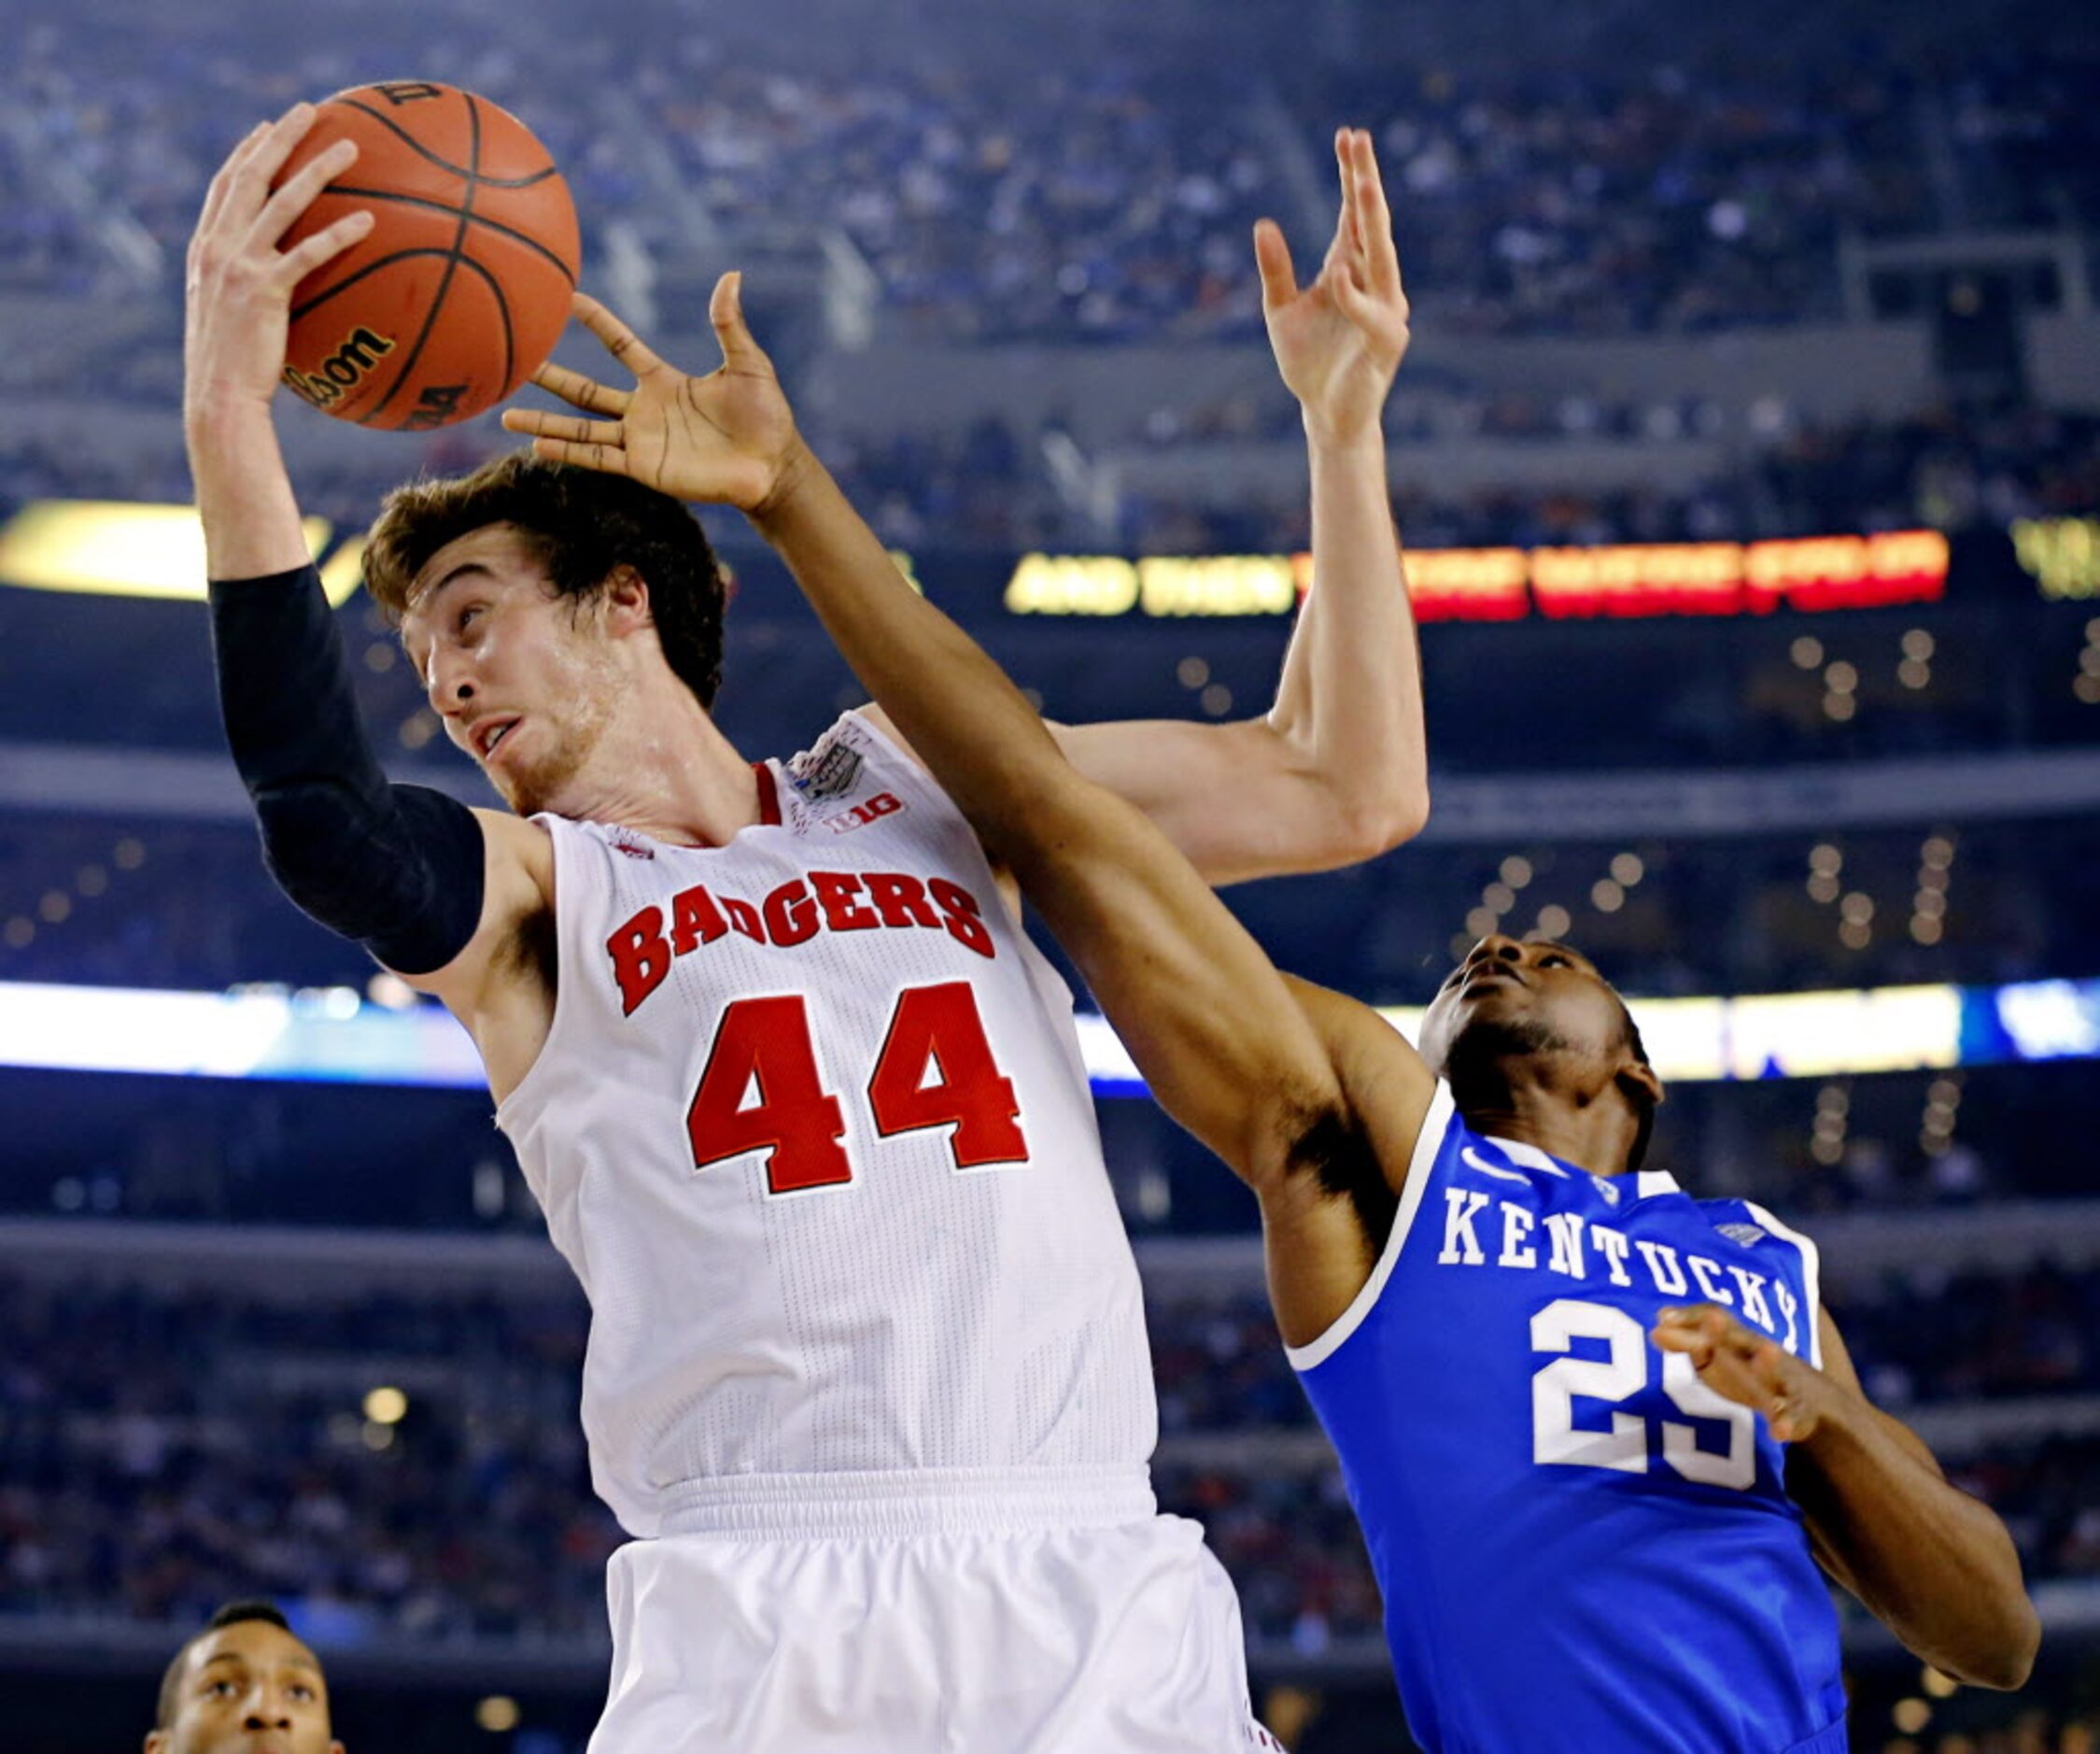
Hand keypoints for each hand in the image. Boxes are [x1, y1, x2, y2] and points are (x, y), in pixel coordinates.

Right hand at [183, 103, 372, 422]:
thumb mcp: (231, 318)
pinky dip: (338, 234)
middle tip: (310, 110)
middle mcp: (216, 247)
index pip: (225, 185)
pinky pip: (307, 254)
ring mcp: (237, 266)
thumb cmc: (233, 369)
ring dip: (317, 169)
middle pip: (250, 175)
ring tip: (350, 147)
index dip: (246, 152)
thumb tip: (280, 286)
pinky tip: (369, 221)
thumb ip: (248, 289)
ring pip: (282, 202)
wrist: (219, 398)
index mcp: (205, 248)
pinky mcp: (263, 291)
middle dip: (280, 137)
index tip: (267, 127)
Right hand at [501, 277, 805, 513]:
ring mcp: (641, 441)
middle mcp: (644, 410)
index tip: (566, 297)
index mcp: (664, 380)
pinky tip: (539, 447)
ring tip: (504, 415)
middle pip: (585, 390)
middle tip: (513, 360)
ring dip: (544, 423)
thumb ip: (728, 323)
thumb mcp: (748, 363)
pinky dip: (569, 453)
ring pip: (581, 428)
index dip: (596, 322)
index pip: (620, 345)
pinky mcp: (645, 468)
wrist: (773, 466)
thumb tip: (731, 275)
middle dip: (550, 376)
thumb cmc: (766, 416)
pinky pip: (599, 459)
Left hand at [1254, 128, 1409, 444]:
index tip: (1347, 136)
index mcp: (1350, 269)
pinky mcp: (1385, 342)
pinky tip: (1337, 272)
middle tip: (1358, 139)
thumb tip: (1264, 222)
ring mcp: (1384, 310)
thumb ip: (1275, 269)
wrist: (1325, 414)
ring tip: (1362, 184)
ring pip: (1380, 257)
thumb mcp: (1280, 310)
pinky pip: (1369, 313)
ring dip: (1371, 220)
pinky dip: (1353, 295)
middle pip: (1371, 223)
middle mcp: (1373, 283)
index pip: (1353, 214)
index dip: (1351, 175)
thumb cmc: (1308, 362)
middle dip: (1364, 180)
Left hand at [1651, 1304, 1834, 1443]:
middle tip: (1714, 1319)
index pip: (1713, 1318)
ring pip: (1776, 1373)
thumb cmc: (1746, 1370)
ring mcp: (1780, 1383)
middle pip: (1743, 1339)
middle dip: (1727, 1331)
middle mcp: (1759, 1355)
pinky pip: (1792, 1418)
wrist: (1808, 1398)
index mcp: (1735, 1339)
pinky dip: (1786, 1423)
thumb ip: (1686, 1343)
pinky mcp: (1797, 1413)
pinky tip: (1779, 1431)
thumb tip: (1656, 1330)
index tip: (1663, 1318)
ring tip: (1769, 1352)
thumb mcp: (1715, 1357)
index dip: (1690, 1318)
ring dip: (1770, 1364)